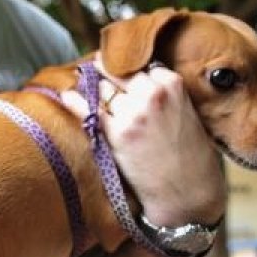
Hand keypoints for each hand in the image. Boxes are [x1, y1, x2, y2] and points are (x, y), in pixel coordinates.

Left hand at [62, 60, 225, 225]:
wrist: (188, 191)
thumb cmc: (189, 154)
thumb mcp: (184, 111)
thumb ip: (162, 92)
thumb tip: (131, 78)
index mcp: (172, 84)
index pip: (139, 64)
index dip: (126, 70)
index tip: (115, 70)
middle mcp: (152, 94)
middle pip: (118, 72)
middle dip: (107, 74)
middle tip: (94, 73)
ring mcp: (133, 113)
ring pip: (103, 88)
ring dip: (93, 89)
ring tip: (84, 86)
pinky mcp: (118, 135)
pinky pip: (89, 110)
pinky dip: (75, 101)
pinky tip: (68, 96)